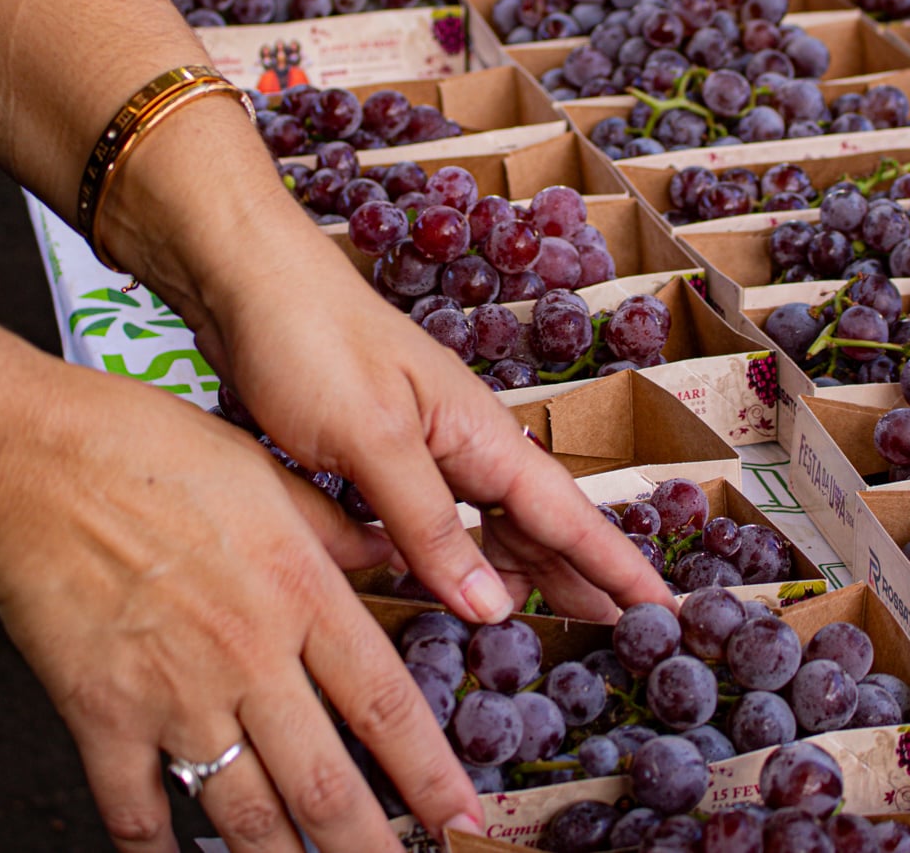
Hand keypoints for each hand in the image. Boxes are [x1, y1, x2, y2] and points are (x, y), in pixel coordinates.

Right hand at [0, 374, 485, 852]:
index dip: (428, 774)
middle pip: (324, 781)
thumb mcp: (268, 473)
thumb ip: (336, 530)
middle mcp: (248, 657)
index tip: (461, 817)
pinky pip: (138, 812)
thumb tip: (396, 548)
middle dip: (370, 847)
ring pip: (246, 812)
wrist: (35, 463)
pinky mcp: (102, 716)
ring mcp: (174, 695)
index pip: (384, 705)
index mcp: (298, 594)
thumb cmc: (148, 451)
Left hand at [185, 226, 674, 623]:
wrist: (242, 278)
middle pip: (538, 521)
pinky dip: (455, 551)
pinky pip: (436, 513)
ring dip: (520, 567)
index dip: (616, 566)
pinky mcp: (375, 448)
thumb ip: (429, 524)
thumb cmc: (308, 342)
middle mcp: (460, 438)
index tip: (668, 608)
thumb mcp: (370, 441)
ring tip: (549, 617)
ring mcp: (419, 441)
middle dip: (582, 572)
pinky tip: (446, 575)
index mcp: (477, 433)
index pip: (566, 514)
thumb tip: (492, 607)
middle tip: (623, 631)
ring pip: (488, 518)